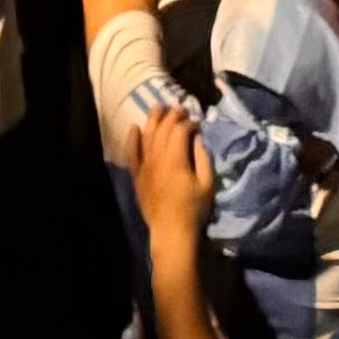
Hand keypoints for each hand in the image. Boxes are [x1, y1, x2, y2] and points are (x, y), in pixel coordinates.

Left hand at [129, 102, 218, 246]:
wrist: (171, 231)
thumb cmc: (193, 209)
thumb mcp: (207, 184)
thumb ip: (202, 158)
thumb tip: (197, 139)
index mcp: (176, 158)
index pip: (180, 130)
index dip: (189, 123)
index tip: (197, 123)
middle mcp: (157, 157)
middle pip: (163, 129)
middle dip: (172, 116)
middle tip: (181, 109)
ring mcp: (145, 165)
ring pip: (147, 136)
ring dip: (153, 120)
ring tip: (159, 108)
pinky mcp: (137, 175)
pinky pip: (131, 153)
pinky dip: (132, 139)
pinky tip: (135, 128)